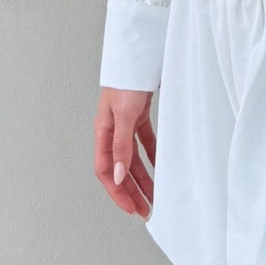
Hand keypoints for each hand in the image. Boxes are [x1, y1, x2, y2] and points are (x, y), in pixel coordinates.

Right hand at [95, 86, 156, 218]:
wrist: (140, 53)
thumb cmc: (127, 80)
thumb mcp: (123, 115)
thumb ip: (121, 146)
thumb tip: (119, 176)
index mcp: (102, 132)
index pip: (105, 171)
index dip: (117, 192)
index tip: (132, 208)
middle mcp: (112, 131)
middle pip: (120, 169)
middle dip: (132, 192)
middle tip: (145, 211)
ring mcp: (125, 124)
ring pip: (134, 159)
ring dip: (143, 178)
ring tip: (156, 195)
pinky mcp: (138, 117)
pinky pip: (145, 143)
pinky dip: (153, 156)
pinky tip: (163, 167)